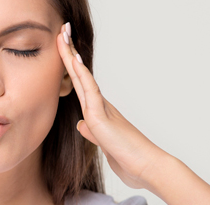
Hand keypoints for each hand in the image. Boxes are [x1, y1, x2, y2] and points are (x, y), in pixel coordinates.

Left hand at [56, 23, 170, 189]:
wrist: (147, 168)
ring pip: (81, 77)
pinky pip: (89, 91)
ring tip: (63, 35)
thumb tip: (81, 124)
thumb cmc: (130, 158)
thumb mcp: (104, 144)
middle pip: (79, 75)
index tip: (64, 48)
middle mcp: (100, 105)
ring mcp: (100, 109)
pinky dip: (81, 75)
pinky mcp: (100, 118)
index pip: (80, 84)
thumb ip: (92, 133)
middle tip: (62, 31)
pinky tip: (73, 60)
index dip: (70, 66)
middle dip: (68, 53)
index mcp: (99, 111)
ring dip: (71, 56)